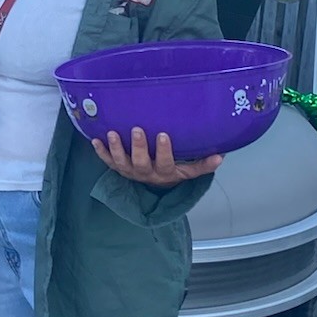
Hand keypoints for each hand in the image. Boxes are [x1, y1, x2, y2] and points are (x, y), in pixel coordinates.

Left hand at [91, 127, 221, 186]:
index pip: (165, 163)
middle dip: (138, 147)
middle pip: (140, 163)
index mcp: (164, 173)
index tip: (164, 135)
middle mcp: (145, 174)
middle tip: (136, 130)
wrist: (155, 186)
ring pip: (121, 163)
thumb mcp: (189, 171)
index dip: (164, 151)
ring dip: (116, 149)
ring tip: (112, 133)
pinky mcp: (118, 168)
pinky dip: (100, 152)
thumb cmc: (173, 171)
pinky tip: (95, 139)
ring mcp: (130, 171)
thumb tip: (221, 156)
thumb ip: (203, 164)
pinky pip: (107, 162)